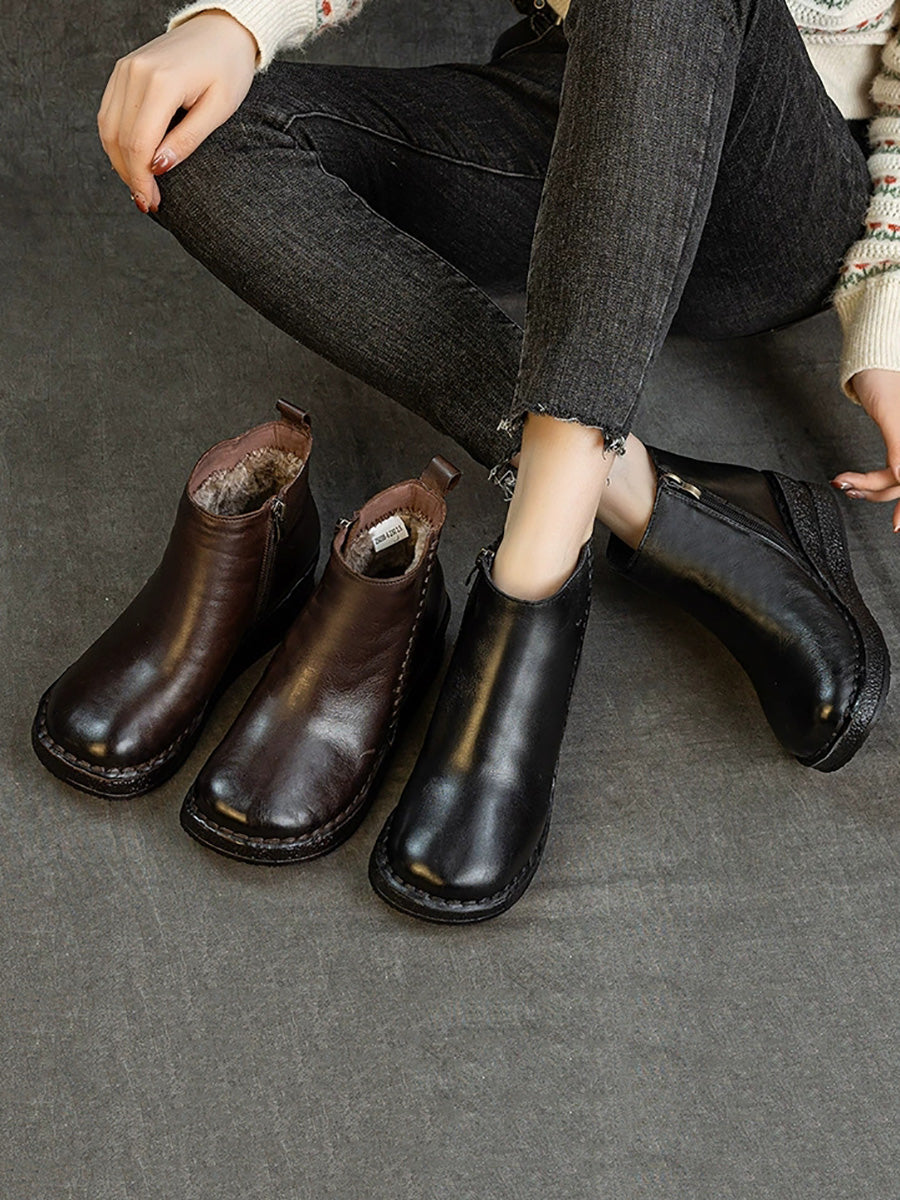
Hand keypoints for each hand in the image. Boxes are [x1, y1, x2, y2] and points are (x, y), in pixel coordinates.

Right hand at [97, 10, 258, 213]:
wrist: (220, 30)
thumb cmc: (227, 69)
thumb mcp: (218, 109)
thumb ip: (187, 139)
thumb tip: (158, 167)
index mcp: (161, 83)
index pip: (139, 144)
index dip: (142, 180)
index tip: (152, 204)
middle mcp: (135, 73)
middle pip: (119, 139)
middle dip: (131, 177)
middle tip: (148, 202)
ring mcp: (125, 69)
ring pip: (107, 128)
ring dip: (120, 163)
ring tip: (141, 187)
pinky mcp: (123, 71)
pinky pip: (109, 114)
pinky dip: (116, 142)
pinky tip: (132, 162)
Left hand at [831, 367, 899, 531]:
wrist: (874, 356)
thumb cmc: (883, 375)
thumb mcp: (890, 412)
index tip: (897, 524)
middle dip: (878, 491)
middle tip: (850, 490)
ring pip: (899, 478)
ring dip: (871, 486)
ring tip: (845, 483)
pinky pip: (894, 468)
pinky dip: (873, 478)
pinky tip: (854, 481)